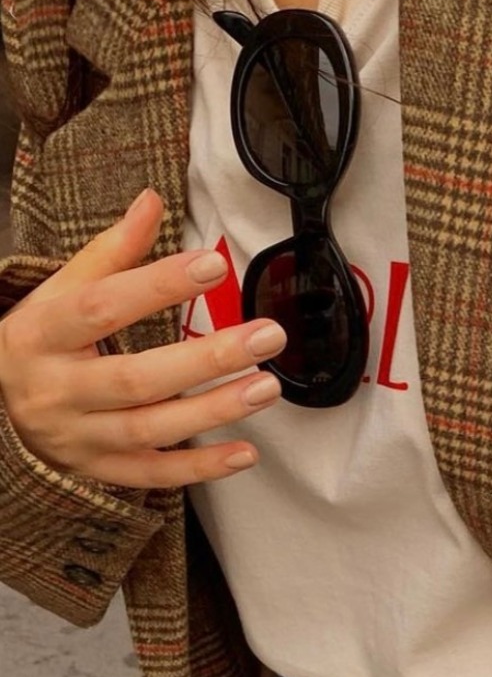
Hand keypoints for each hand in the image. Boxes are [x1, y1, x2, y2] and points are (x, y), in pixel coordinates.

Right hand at [0, 188, 287, 488]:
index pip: (102, 307)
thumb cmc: (39, 344)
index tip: (213, 265)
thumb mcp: (58, 294)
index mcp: (41, 334)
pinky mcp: (101, 470)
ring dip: (214, 410)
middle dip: (207, 358)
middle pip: (136, 378)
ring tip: (267, 387)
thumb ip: (109, 254)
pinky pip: (154, 474)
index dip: (158, 286)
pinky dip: (201, 468)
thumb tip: (151, 201)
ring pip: (151, 428)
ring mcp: (80, 437)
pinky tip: (246, 452)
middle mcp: (58, 390)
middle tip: (267, 336)